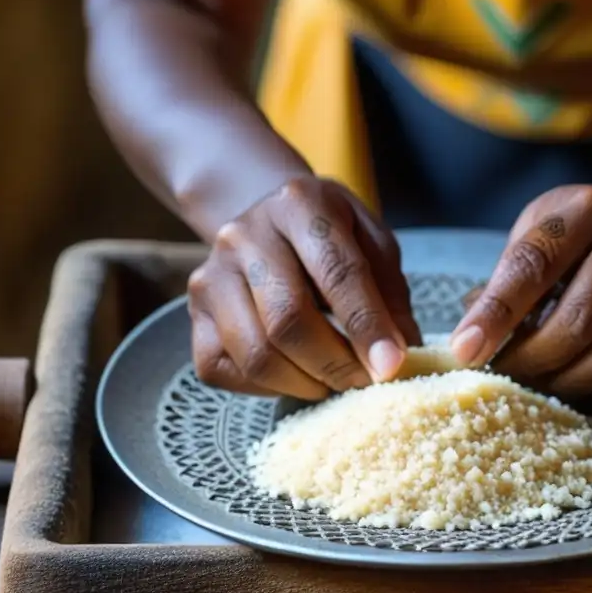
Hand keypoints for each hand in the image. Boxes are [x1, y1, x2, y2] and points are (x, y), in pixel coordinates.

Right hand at [187, 176, 420, 399]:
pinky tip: (297, 375)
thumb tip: (398, 357)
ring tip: (335, 380)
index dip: (367, 325)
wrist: (267, 219)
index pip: (335, 272)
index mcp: (298, 204)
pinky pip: (223, 370)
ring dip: (305, 382)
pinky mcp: (193, 314)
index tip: (392, 366)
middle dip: (336, 363)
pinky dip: (267, 387)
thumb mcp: (371, 241)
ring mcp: (211, 275)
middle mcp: (244, 235)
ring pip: (256, 353)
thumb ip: (389, 293)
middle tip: (365, 381)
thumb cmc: (330, 235)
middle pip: (288, 319)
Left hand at [450, 185, 591, 406]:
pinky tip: (589, 386)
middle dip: (532, 360)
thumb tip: (466, 346)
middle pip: (578, 320)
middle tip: (507, 376)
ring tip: (544, 383)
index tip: (465, 352)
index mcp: (586, 208)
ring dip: (569, 383)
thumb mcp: (533, 240)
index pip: (532, 266)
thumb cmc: (572, 247)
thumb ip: (501, 286)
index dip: (495, 315)